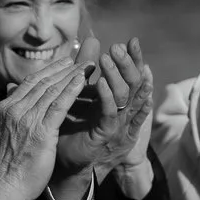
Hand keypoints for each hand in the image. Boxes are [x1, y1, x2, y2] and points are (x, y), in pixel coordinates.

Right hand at [0, 57, 93, 199]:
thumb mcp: (2, 132)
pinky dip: (72, 90)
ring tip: (87, 66)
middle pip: (42, 82)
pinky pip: (59, 105)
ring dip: (71, 76)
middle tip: (80, 60)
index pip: (29, 83)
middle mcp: (14, 109)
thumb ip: (9, 111)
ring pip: (52, 90)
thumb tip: (10, 91)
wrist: (4, 186)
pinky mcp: (41, 131)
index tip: (64, 64)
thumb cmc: (6, 165)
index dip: (48, 71)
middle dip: (63, 69)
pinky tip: (83, 81)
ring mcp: (26, 119)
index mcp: (4, 108)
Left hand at [57, 36, 152, 177]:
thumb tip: (92, 40)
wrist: (64, 159)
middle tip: (118, 46)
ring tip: (106, 58)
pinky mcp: (105, 134)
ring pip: (126, 97)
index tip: (132, 40)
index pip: (134, 75)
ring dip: (117, 76)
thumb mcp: (81, 90)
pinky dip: (107, 97)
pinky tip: (100, 83)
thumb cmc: (73, 125)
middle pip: (136, 84)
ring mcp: (117, 123)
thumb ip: (86, 67)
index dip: (135, 59)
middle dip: (129, 64)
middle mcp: (124, 111)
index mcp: (121, 100)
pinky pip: (110, 114)